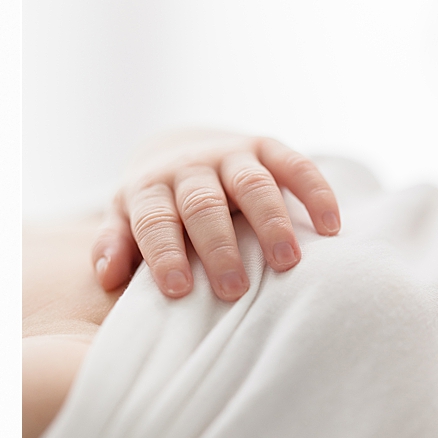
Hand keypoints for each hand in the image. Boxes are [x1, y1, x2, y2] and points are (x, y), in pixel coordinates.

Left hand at [91, 129, 341, 302]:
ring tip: (287, 262)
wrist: (175, 150)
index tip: (178, 291)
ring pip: (253, 184)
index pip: (154, 222)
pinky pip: (295, 166)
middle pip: (203, 205)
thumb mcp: (123, 221)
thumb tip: (107, 275)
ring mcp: (230, 154)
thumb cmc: (150, 207)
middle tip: (233, 289)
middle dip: (218, 247)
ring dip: (271, 222)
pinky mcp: (266, 146)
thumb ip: (114, 245)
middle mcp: (189, 167)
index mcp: (148, 189)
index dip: (165, 255)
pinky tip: (331, 226)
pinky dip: (315, 192)